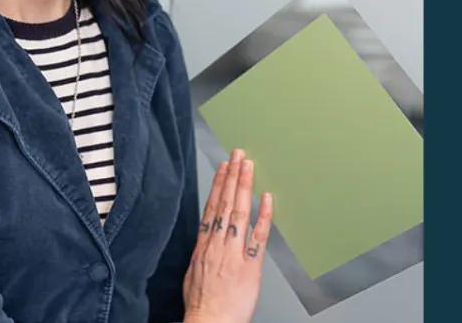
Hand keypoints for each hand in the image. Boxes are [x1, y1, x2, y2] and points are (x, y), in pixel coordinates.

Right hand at [181, 148, 272, 322]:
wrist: (209, 320)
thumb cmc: (201, 302)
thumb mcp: (194, 270)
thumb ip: (203, 251)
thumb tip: (206, 239)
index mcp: (204, 245)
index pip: (212, 207)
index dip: (218, 185)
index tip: (223, 167)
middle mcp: (218, 243)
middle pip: (224, 203)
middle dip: (232, 176)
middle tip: (238, 154)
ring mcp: (234, 252)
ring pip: (238, 212)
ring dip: (243, 186)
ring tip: (248, 165)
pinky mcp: (250, 265)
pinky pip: (258, 236)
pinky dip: (263, 215)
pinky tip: (267, 198)